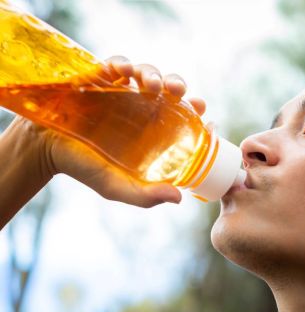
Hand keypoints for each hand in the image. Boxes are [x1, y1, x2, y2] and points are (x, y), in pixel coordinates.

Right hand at [15, 57, 205, 207]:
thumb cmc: (84, 168)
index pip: (180, 114)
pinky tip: (124, 72)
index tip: (202, 110)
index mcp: (150, 130)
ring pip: (145, 73)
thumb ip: (145, 195)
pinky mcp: (99, 78)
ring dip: (153, 74)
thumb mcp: (116, 186)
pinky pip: (115, 64)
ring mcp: (121, 92)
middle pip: (167, 88)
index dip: (194, 110)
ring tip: (151, 85)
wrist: (46, 150)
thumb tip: (179, 198)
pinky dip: (122, 64)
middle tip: (178, 92)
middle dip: (177, 85)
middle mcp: (140, 108)